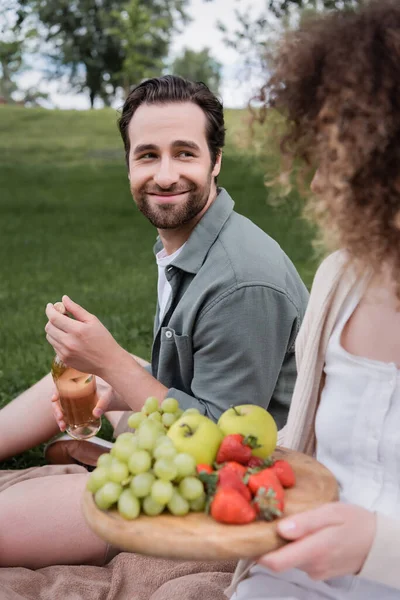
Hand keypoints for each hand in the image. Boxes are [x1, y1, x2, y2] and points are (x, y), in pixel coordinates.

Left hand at [45, 295, 123, 375]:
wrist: (108, 362)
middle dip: (51, 319)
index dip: (50, 310)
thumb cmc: (103, 338)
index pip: (54, 318)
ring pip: (50, 337)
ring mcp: (65, 352)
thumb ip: (76, 309)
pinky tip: (70, 339)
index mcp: (77, 330)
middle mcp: (69, 342)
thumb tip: (63, 298)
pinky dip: (58, 339)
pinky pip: (55, 346)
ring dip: (54, 329)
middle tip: (61, 316)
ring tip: (66, 328)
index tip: (50, 305)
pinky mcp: (64, 359)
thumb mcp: (92, 321)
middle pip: (49, 327)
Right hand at [50, 385, 113, 430]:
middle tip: (60, 417)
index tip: (54, 398)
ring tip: (62, 426)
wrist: (111, 401)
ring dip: (58, 418)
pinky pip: (65, 415)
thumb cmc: (108, 395)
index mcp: (78, 385)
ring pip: (60, 409)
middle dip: (56, 409)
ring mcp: (73, 403)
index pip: (62, 386)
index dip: (55, 391)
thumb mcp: (107, 398)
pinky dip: (62, 422)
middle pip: (59, 399)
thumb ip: (103, 404)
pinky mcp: (74, 411)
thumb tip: (96, 414)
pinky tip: (63, 428)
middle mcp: (73, 393)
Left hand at [258, 503, 375, 579]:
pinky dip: (296, 548)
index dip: (258, 552)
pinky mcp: (319, 572)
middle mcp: (312, 566)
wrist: (377, 543)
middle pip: (279, 559)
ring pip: (289, 559)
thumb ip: (306, 522)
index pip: (276, 562)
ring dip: (284, 544)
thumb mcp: (331, 512)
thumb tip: (280, 529)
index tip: (249, 536)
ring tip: (286, 523)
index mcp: (314, 550)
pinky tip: (302, 534)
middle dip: (270, 543)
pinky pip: (300, 561)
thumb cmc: (354, 521)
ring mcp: (316, 572)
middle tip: (264, 520)